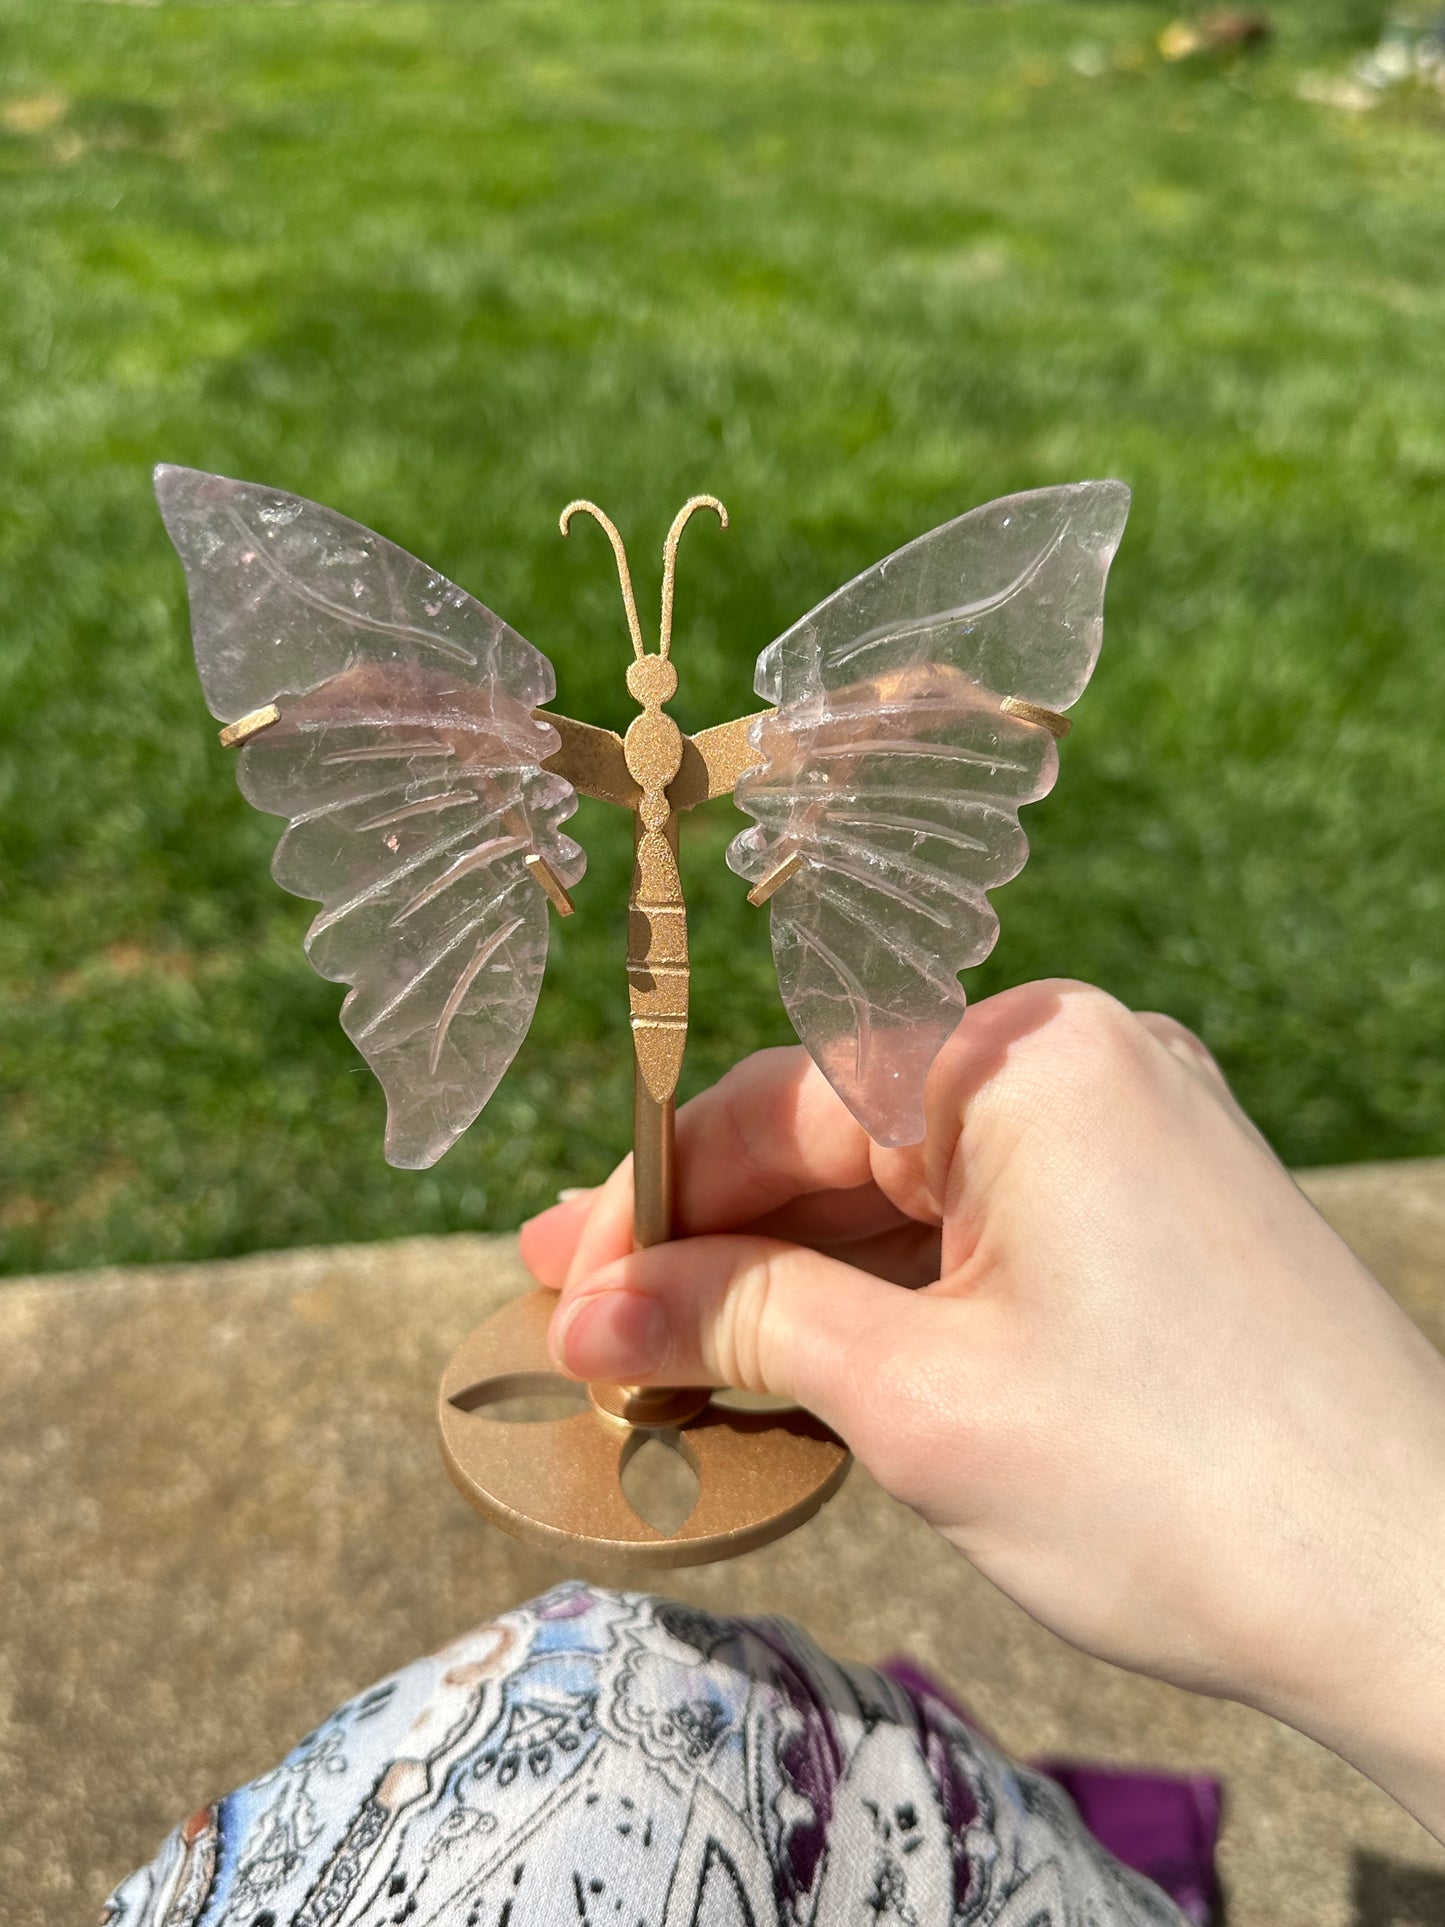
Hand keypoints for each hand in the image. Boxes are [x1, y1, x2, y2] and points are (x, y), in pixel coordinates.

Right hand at [521, 981, 1444, 1838]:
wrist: (1415, 1587)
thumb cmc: (1172, 1483)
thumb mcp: (919, 1399)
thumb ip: (745, 1325)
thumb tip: (591, 1310)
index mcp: (1026, 1058)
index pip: (787, 1106)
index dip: (659, 1199)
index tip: (560, 1275)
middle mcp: (1082, 1063)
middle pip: (844, 1144)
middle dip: (718, 1246)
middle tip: (589, 1324)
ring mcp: (1130, 1134)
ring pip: (911, 1196)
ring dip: (797, 1282)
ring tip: (671, 1363)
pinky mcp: (1156, 1210)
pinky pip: (983, 1231)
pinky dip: (892, 1297)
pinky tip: (803, 1359)